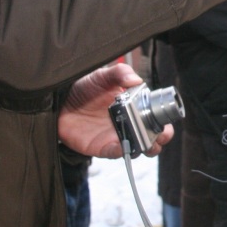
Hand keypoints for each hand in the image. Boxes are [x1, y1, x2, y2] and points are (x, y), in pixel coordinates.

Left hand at [58, 63, 173, 158]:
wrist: (60, 102)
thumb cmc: (84, 87)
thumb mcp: (102, 75)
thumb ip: (119, 73)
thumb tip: (136, 80)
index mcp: (134, 105)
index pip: (156, 115)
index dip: (165, 120)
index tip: (166, 120)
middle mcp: (129, 122)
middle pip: (154, 135)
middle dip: (161, 138)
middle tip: (160, 135)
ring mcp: (117, 135)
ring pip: (139, 147)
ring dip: (145, 147)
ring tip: (144, 142)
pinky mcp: (103, 146)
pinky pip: (117, 153)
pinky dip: (122, 151)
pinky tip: (121, 145)